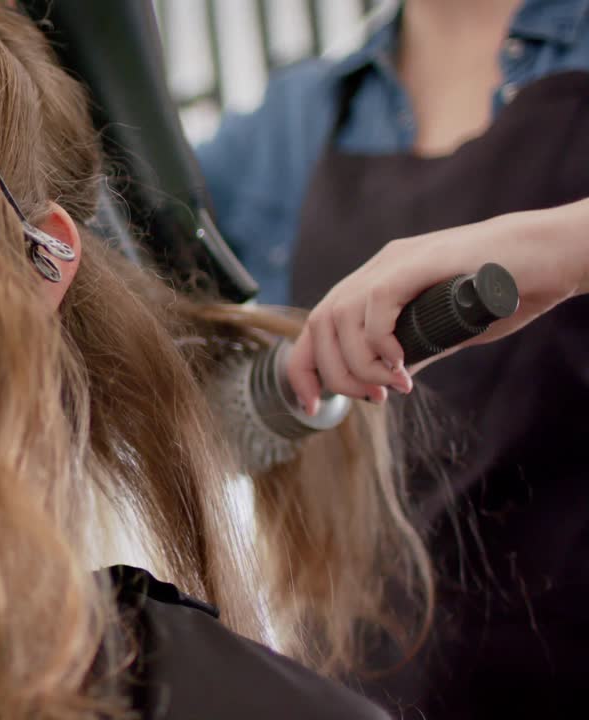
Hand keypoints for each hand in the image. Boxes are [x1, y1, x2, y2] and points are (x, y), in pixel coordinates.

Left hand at [286, 201, 588, 413]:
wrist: (551, 255)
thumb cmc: (506, 291)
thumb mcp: (446, 330)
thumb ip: (413, 347)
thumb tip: (387, 380)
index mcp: (377, 282)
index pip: (317, 326)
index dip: (304, 368)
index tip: (312, 406)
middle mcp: (379, 268)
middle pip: (319, 324)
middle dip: (334, 373)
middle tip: (372, 399)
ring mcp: (398, 261)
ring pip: (341, 315)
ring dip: (358, 362)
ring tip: (392, 385)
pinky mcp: (423, 260)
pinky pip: (377, 300)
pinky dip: (378, 339)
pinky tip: (399, 363)